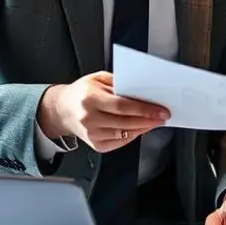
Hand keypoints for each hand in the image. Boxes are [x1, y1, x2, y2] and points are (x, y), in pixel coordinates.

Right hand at [37, 72, 169, 152]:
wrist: (62, 109)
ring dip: (143, 128)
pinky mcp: (96, 145)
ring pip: (125, 134)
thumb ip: (120, 84)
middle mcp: (89, 119)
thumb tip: (142, 91)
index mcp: (90, 99)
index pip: (122, 106)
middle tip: (163, 116)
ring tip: (155, 121)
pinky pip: (120, 142)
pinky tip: (141, 128)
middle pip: (126, 122)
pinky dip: (133, 135)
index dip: (144, 109)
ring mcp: (92, 135)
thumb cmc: (82, 92)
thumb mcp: (99, 79)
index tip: (160, 110)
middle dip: (148, 120)